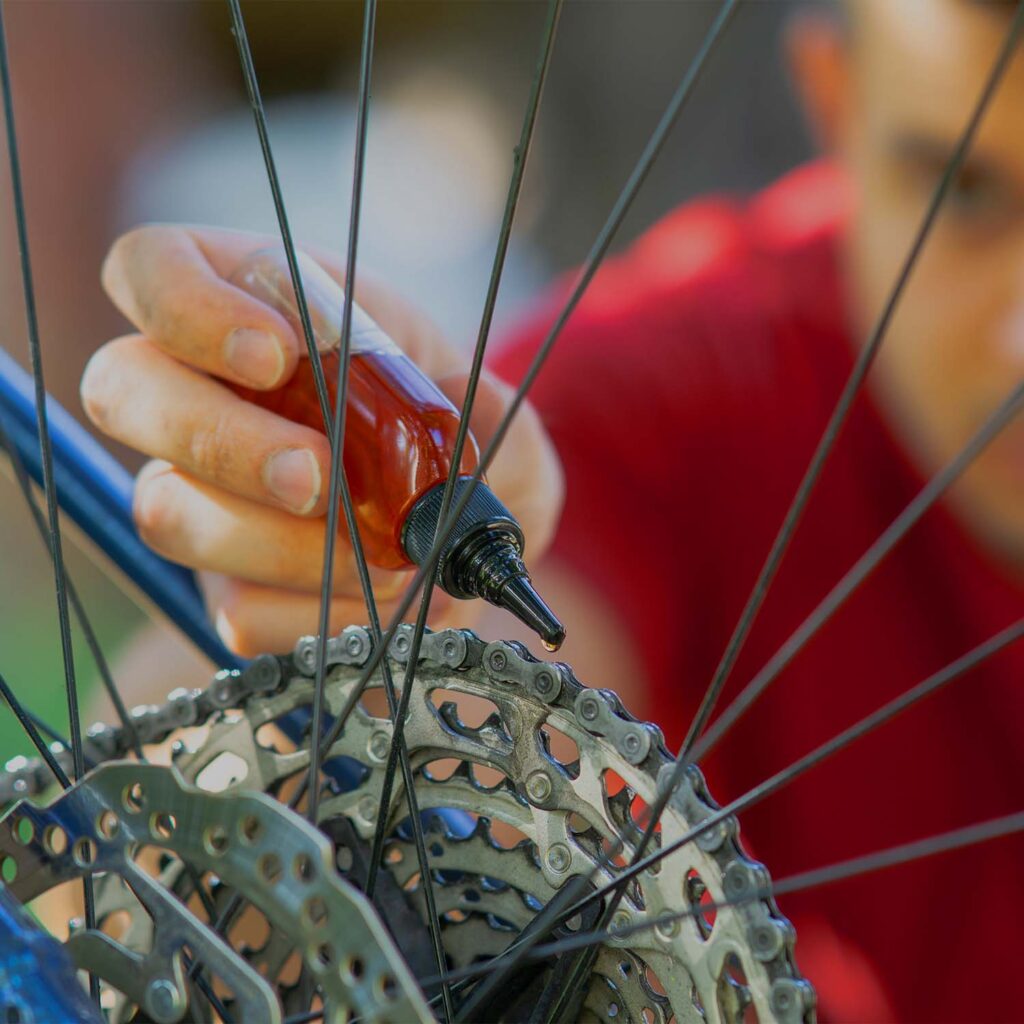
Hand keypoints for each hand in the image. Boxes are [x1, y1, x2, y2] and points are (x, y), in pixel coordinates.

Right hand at [83, 224, 563, 655]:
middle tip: (317, 476)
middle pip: (123, 389)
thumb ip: (485, 411)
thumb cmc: (463, 445)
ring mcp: (202, 495)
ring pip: (167, 510)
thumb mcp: (493, 407)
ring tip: (382, 554)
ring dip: (280, 543)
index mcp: (258, 310)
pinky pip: (234, 609)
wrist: (462, 542)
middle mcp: (205, 396)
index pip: (155, 269)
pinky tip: (376, 596)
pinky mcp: (228, 584)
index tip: (277, 354)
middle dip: (220, 438)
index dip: (187, 306)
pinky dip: (314, 613)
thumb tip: (456, 434)